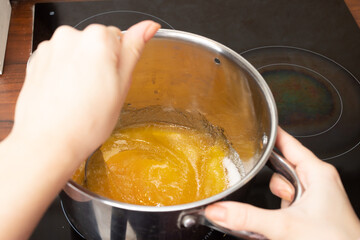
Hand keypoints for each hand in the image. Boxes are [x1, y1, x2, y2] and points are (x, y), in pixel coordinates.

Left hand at [0, 21, 159, 239]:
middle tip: (98, 92)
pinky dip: (64, 72)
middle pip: (97, 42)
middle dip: (100, 62)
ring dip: (82, 67)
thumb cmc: (86, 121)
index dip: (119, 62)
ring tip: (80, 96)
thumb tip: (149, 27)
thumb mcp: (122, 85)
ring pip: (78, 51)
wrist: (48, 142)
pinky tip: (66, 94)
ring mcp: (51, 47)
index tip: (112, 81)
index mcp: (97, 39)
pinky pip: (60, 59)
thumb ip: (134, 49)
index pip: (119, 38)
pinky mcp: (38, 59)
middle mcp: (71, 36)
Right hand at [205, 127, 359, 239]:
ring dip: (277, 200)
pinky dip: (281, 210)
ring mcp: (316, 196)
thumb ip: (247, 217)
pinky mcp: (312, 211)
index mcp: (317, 173)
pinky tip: (283, 223)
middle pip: (281, 166)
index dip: (269, 134)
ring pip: (284, 186)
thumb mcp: (284, 226)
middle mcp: (318, 181)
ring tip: (282, 218)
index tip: (252, 125)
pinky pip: (289, 201)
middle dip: (271, 182)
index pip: (287, 142)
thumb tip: (219, 209)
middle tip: (268, 194)